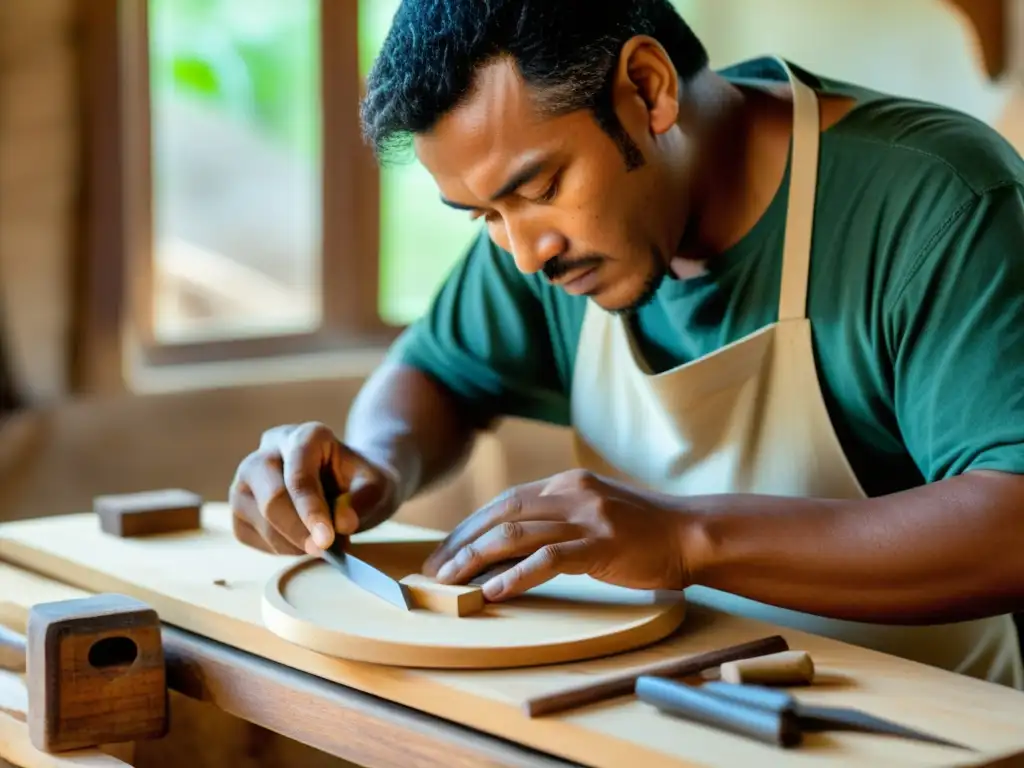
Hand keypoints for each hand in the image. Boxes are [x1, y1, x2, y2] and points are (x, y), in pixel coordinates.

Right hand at [229, 422, 400, 555]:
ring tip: (322, 544)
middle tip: (324, 551)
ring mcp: (247, 477)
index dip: (311, 511)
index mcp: (306, 436)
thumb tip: (342, 523)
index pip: (300, 476)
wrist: (347, 484)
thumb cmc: (362, 483)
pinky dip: (275, 547)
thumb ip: (365, 500)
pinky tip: (301, 542)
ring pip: (255, 517)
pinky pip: (246, 533)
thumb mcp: (380, 486)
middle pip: (271, 497)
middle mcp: (268, 451)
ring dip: (290, 543)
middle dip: (297, 531)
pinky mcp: (239, 504)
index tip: (326, 540)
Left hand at [421, 469, 690, 599]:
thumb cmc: (644, 530)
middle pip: (500, 514)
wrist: (691, 534)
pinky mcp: (601, 545)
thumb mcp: (595, 511)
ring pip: (515, 534)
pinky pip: (548, 559)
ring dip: (475, 560)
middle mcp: (570, 493)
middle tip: (433, 571)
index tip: (444, 553)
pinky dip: (516, 576)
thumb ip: (559, 516)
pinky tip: (494, 591)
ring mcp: (586, 517)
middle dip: (461, 544)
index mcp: (566, 484)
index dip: (469, 528)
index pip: (503, 502)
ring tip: (449, 583)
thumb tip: (511, 540)